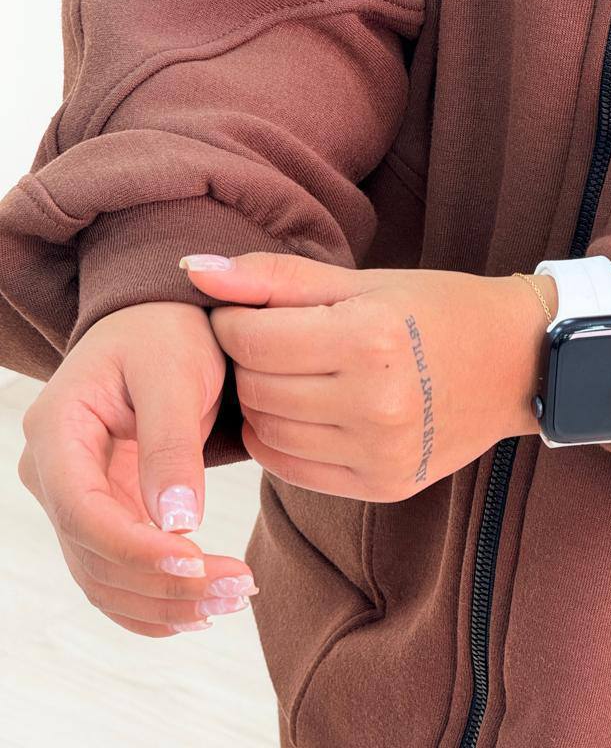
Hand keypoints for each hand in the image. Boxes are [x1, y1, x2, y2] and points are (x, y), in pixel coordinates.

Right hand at [17, 301, 258, 636]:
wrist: (159, 320)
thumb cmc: (165, 332)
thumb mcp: (175, 371)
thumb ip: (172, 443)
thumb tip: (178, 524)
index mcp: (57, 428)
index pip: (83, 512)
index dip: (136, 551)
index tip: (197, 565)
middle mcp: (52, 469)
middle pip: (93, 555)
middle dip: (163, 585)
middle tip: (237, 589)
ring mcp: (74, 495)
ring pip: (103, 576)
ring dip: (164, 603)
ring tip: (232, 599)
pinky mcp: (104, 510)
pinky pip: (116, 571)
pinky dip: (153, 599)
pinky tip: (199, 610)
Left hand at [180, 252, 557, 501]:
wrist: (517, 363)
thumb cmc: (437, 308)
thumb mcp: (363, 279)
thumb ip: (275, 277)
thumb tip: (192, 270)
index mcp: (369, 339)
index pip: (251, 339)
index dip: (230, 321)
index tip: (242, 311)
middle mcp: (375, 403)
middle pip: (254, 388)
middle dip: (244, 360)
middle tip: (265, 339)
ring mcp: (380, 453)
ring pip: (267, 431)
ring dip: (260, 400)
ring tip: (288, 372)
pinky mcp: (383, 486)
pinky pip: (292, 470)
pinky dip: (281, 438)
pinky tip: (304, 410)